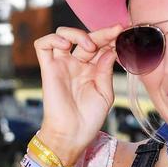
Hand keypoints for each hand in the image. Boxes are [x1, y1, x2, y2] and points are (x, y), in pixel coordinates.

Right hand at [34, 24, 123, 165]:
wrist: (73, 134)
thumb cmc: (89, 119)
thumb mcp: (105, 94)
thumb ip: (106, 70)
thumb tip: (110, 50)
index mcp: (91, 70)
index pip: (100, 46)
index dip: (111, 38)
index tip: (124, 31)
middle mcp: (76, 64)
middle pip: (86, 38)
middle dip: (102, 33)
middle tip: (115, 33)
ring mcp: (61, 65)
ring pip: (63, 35)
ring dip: (77, 34)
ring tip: (89, 48)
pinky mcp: (48, 68)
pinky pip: (43, 45)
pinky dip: (52, 38)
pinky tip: (65, 44)